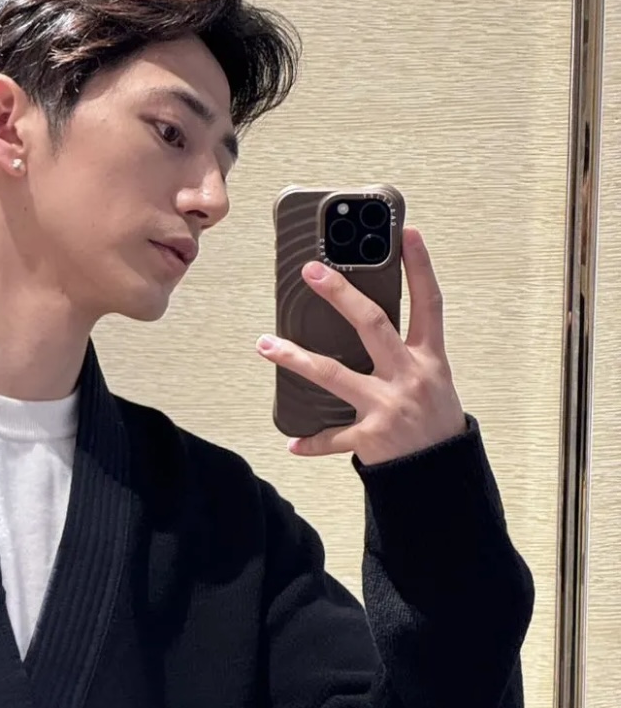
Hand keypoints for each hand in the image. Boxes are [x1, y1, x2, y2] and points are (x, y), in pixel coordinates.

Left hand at [256, 225, 468, 466]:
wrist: (442, 474)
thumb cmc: (436, 423)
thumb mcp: (434, 381)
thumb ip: (407, 353)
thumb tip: (366, 324)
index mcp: (430, 359)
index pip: (428, 303)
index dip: (420, 267)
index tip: (406, 233)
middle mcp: (409, 377)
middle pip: (372, 324)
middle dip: (341, 295)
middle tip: (312, 272)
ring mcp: (388, 406)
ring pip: (333, 374)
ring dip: (294, 358)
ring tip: (265, 344)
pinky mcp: (370, 437)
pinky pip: (331, 438)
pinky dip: (312, 442)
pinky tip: (294, 443)